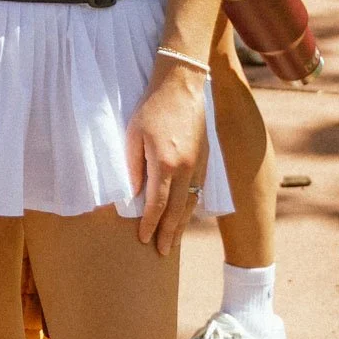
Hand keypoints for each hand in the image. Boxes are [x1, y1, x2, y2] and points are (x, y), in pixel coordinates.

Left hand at [126, 65, 209, 255]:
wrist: (181, 86)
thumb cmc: (151, 108)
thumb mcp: (133, 136)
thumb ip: (133, 168)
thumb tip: (133, 196)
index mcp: (166, 164)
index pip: (157, 205)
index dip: (149, 224)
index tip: (143, 239)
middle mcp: (187, 169)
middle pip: (178, 211)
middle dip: (169, 234)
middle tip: (162, 253)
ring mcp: (200, 165)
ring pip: (191, 203)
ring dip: (182, 224)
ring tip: (173, 241)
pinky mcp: (206, 159)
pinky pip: (198, 191)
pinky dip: (191, 207)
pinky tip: (184, 215)